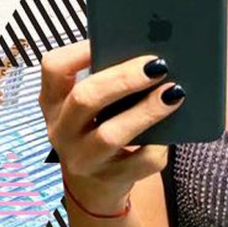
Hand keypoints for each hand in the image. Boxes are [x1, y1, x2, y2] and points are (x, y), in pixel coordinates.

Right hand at [39, 41, 181, 213]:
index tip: (108, 39)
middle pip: (85, 98)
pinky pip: (140, 162)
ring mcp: (83, 159)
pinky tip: (172, 133)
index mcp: (53, 102)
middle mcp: (61, 130)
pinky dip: (159, 146)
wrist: (92, 188)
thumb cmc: (96, 129)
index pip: (54, 69)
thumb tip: (147, 56)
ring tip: (174, 93)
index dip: (79, 51)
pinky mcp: (110, 179)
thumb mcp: (87, 107)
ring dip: (146, 111)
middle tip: (157, 65)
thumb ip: (105, 82)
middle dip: (123, 79)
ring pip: (111, 134)